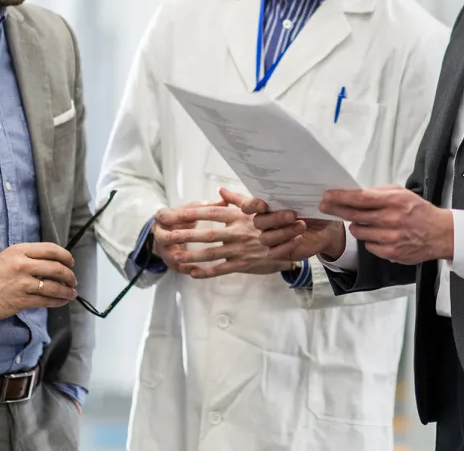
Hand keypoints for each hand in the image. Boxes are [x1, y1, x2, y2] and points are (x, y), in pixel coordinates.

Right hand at [0, 243, 76, 319]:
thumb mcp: (11, 255)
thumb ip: (31, 255)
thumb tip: (55, 261)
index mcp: (21, 251)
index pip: (51, 249)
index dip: (66, 256)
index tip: (71, 262)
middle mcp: (23, 265)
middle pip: (56, 268)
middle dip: (69, 275)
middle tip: (73, 280)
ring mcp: (22, 283)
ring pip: (53, 286)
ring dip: (67, 291)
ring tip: (71, 293)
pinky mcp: (20, 300)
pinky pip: (45, 301)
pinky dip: (57, 301)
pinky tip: (61, 301)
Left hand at [153, 190, 291, 278]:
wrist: (300, 238)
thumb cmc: (278, 218)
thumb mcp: (259, 206)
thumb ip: (238, 200)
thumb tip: (221, 190)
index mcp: (239, 215)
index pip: (209, 213)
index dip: (189, 213)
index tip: (171, 213)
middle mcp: (238, 231)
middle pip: (205, 234)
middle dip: (183, 235)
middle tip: (163, 235)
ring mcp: (241, 249)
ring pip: (210, 253)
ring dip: (190, 255)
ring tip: (172, 256)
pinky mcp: (245, 264)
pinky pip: (222, 269)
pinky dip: (206, 271)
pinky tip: (192, 272)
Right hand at [153, 201, 208, 273]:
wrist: (169, 232)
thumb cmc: (184, 218)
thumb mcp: (191, 208)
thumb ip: (205, 206)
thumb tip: (224, 202)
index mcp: (163, 217)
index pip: (167, 216)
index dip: (180, 216)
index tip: (195, 216)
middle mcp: (160, 234)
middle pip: (167, 237)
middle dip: (180, 237)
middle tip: (197, 237)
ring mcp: (163, 250)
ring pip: (172, 255)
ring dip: (185, 257)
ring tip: (202, 257)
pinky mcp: (170, 263)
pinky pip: (178, 268)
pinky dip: (188, 269)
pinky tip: (200, 270)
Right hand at [241, 196, 345, 262]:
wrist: (324, 229)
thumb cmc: (311, 210)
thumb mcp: (306, 200)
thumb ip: (297, 193)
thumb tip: (299, 180)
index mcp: (266, 207)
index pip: (248, 206)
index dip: (252, 205)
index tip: (264, 204)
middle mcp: (265, 223)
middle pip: (258, 222)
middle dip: (275, 218)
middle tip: (293, 215)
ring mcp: (270, 238)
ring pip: (265, 238)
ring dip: (284, 232)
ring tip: (302, 225)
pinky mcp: (278, 252)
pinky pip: (274, 253)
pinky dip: (287, 246)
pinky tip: (299, 239)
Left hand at [319, 186, 452, 264]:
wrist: (439, 233)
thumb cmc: (418, 211)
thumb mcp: (401, 193)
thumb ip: (379, 193)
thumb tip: (355, 194)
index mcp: (393, 201)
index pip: (360, 198)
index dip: (340, 197)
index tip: (327, 196)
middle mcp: (390, 219)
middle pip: (354, 215)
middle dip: (336, 209)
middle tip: (325, 205)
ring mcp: (390, 238)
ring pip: (358, 232)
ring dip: (357, 225)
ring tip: (365, 221)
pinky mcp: (391, 253)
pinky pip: (368, 245)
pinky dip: (369, 239)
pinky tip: (379, 234)